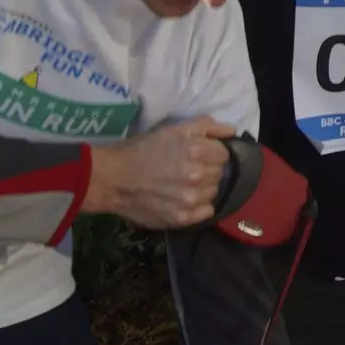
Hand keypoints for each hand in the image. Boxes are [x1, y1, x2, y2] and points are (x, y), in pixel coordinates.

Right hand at [84, 118, 236, 229]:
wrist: (112, 178)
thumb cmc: (142, 150)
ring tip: (184, 184)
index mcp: (197, 151)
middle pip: (220, 173)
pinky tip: (185, 199)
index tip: (200, 154)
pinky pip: (207, 211)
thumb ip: (207, 126)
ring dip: (205, 187)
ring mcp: (191, 199)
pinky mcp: (183, 218)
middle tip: (189, 168)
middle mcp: (198, 176)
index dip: (213, 153)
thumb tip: (232, 132)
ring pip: (214, 192)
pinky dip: (200, 206)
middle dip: (209, 169)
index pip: (225, 154)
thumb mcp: (173, 129)